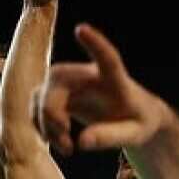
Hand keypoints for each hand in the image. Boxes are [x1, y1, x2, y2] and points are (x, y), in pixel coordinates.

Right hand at [32, 23, 169, 154]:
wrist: (134, 119)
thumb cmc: (140, 122)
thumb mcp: (135, 135)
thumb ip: (111, 137)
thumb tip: (81, 142)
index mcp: (116, 79)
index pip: (107, 58)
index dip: (95, 43)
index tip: (82, 29)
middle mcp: (89, 74)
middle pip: (57, 79)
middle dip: (51, 110)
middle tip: (66, 141)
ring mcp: (72, 82)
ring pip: (43, 92)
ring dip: (46, 122)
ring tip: (68, 149)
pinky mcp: (61, 93)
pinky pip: (38, 104)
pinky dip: (42, 125)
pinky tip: (59, 142)